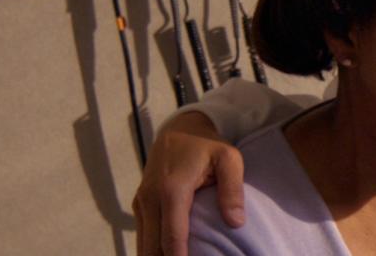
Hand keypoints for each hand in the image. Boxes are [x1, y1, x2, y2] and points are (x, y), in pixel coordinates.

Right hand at [133, 112, 245, 255]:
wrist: (180, 130)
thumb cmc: (208, 146)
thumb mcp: (229, 158)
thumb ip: (233, 189)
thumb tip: (236, 222)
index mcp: (172, 189)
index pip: (172, 236)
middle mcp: (150, 198)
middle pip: (152, 247)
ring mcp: (141, 202)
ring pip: (143, 244)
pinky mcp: (139, 205)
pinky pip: (143, 235)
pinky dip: (152, 250)